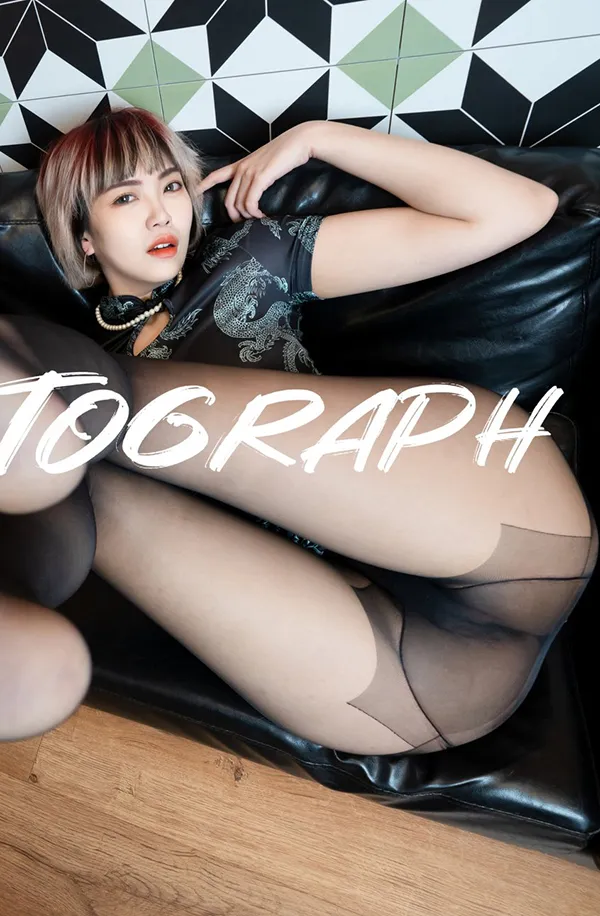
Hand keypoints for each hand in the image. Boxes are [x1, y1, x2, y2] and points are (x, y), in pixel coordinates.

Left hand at [197, 122, 322, 222]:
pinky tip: (263, 216)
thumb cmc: (287, 153)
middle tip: (246, 225)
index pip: (216, 175)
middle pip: (228, 200)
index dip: (204, 185)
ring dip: (248, 216)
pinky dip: (255, 213)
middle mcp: (241, 168)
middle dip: (234, 217)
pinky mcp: (260, 177)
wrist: (299, 140)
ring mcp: (249, 172)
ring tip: (259, 220)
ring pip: (240, 204)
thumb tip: (257, 190)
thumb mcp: (266, 163)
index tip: (195, 193)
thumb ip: (258, 175)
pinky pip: (250, 202)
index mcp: (241, 164)